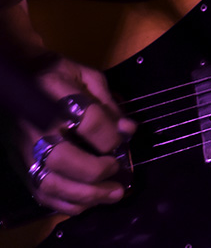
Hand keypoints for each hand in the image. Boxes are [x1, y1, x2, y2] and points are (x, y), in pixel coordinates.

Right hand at [15, 57, 135, 214]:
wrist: (15, 76)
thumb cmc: (57, 74)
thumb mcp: (86, 76)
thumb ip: (108, 103)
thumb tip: (128, 130)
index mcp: (56, 96)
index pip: (88, 121)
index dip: (111, 136)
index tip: (124, 140)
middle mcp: (36, 126)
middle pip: (64, 158)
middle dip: (96, 172)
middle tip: (119, 175)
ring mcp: (24, 149)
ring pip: (49, 182)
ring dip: (85, 195)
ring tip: (112, 195)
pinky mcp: (18, 165)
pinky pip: (40, 192)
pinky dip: (65, 203)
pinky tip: (87, 202)